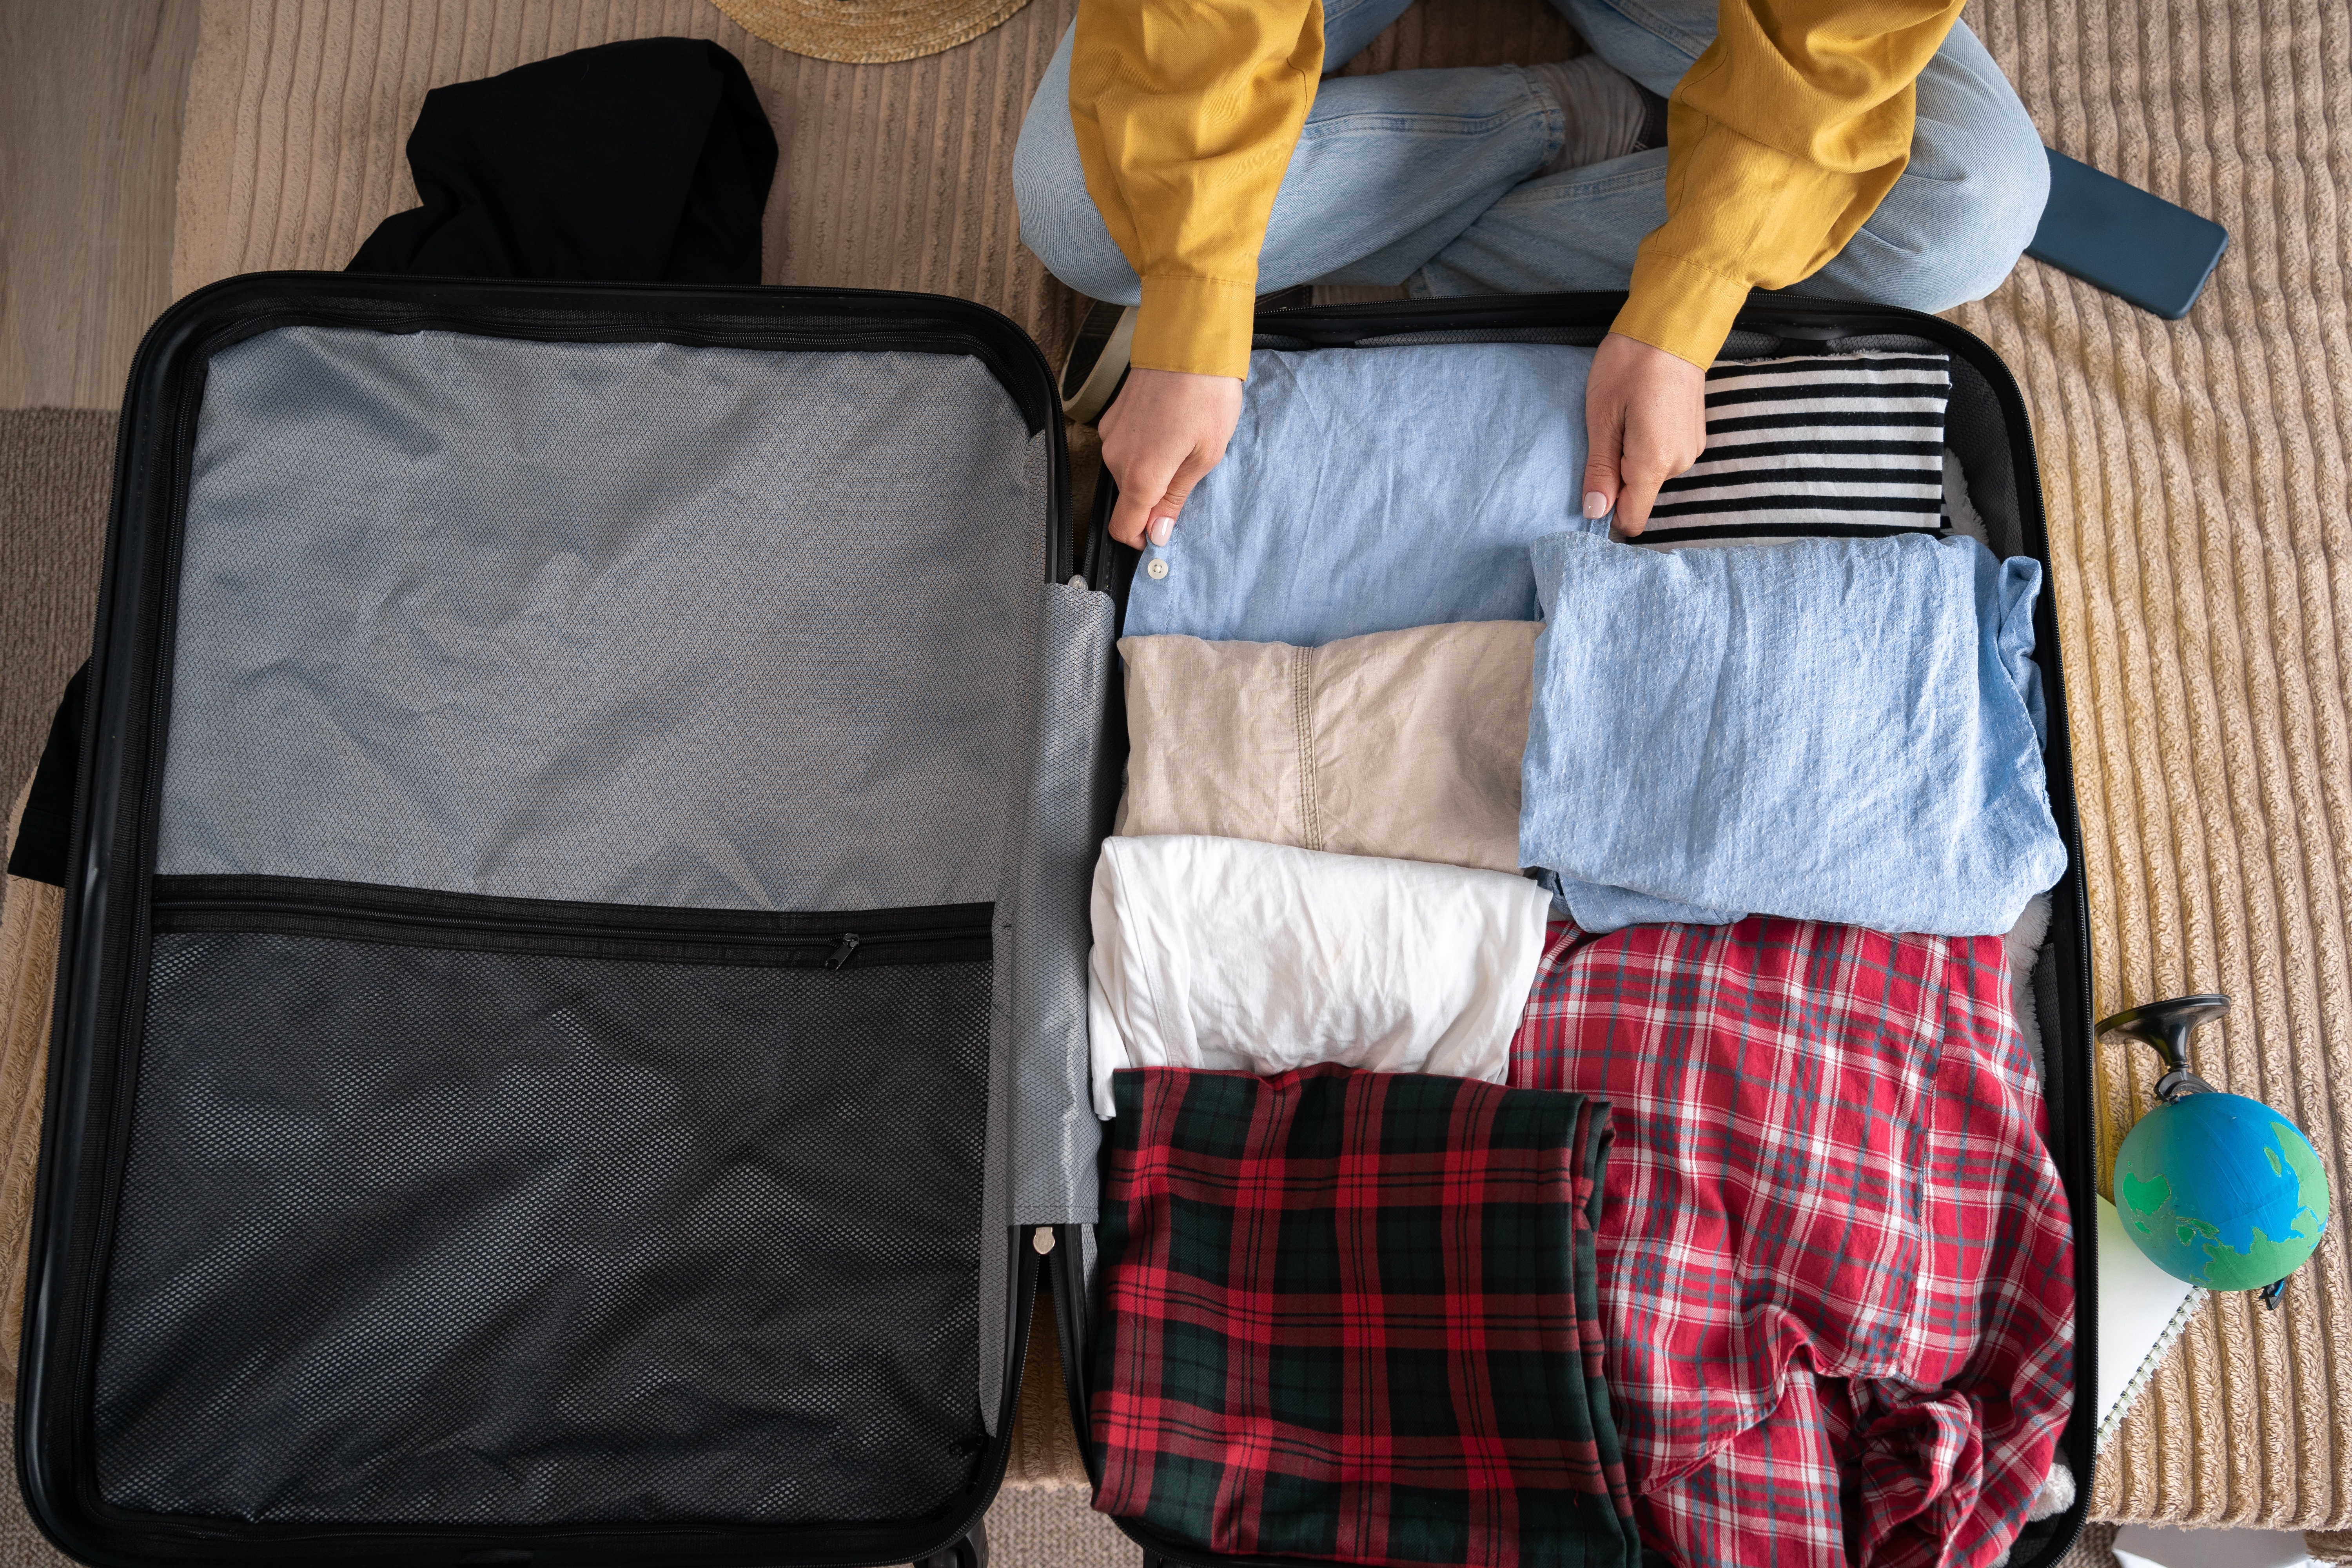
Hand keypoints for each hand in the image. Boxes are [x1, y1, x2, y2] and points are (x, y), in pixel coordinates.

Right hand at [1098, 367, 1243, 547]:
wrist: (1188, 338)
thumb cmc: (1206, 394)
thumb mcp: (1205, 455)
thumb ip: (1176, 498)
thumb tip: (1158, 533)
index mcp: (1141, 475)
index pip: (1123, 527)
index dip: (1141, 537)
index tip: (1161, 532)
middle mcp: (1116, 458)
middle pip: (1129, 498)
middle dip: (1154, 497)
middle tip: (1188, 472)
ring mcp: (1110, 434)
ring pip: (1126, 471)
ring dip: (1150, 469)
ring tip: (1182, 441)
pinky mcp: (1111, 416)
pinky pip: (1124, 446)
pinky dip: (1143, 446)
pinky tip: (1169, 425)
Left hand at [1582, 331, 1707, 535]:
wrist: (1671, 327)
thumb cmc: (1631, 365)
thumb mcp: (1602, 418)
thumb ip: (1600, 469)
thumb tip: (1595, 512)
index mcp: (1655, 462)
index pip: (1632, 518)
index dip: (1607, 515)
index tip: (1590, 492)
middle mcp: (1679, 462)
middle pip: (1639, 495)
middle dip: (1616, 478)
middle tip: (1605, 435)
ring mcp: (1690, 449)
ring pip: (1650, 475)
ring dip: (1631, 459)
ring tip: (1624, 419)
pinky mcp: (1693, 436)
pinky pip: (1663, 457)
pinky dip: (1646, 446)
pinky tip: (1640, 415)